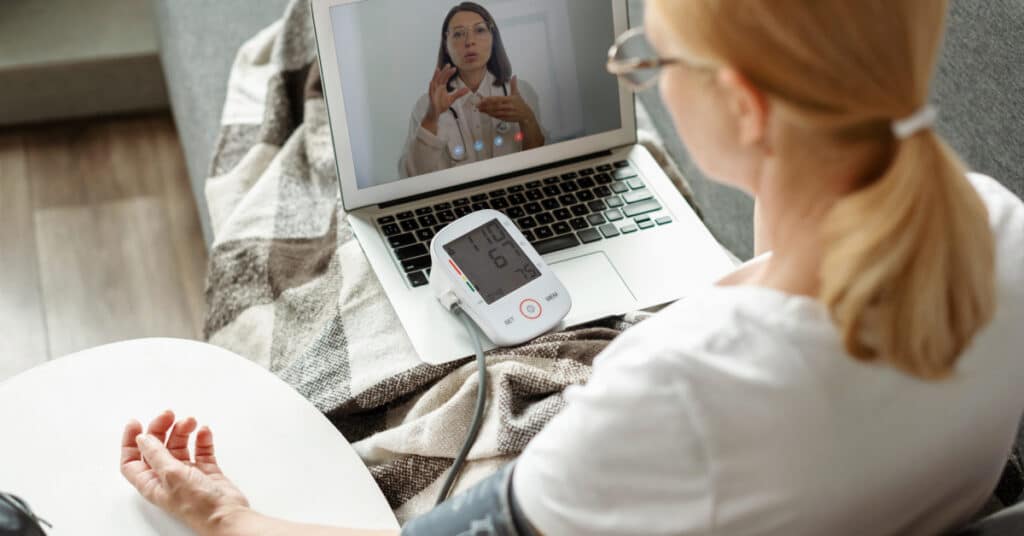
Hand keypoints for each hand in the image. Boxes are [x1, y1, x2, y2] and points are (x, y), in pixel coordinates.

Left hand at [120, 411, 249, 535]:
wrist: (226, 515)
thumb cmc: (197, 505)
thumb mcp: (170, 474)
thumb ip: (156, 453)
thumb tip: (143, 438)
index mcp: (152, 483)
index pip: (132, 460)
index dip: (130, 442)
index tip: (135, 423)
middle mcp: (167, 477)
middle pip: (157, 447)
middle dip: (160, 429)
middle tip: (169, 415)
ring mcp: (188, 474)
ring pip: (180, 445)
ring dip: (183, 431)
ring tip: (190, 422)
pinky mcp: (206, 471)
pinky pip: (201, 450)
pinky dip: (202, 439)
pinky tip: (204, 432)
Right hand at [425, 64, 470, 123]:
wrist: (435, 114)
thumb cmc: (441, 105)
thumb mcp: (452, 99)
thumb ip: (458, 93)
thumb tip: (467, 89)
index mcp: (441, 87)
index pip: (445, 78)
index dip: (449, 73)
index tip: (454, 68)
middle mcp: (437, 88)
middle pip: (440, 78)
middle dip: (444, 71)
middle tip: (448, 65)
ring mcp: (433, 93)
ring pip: (434, 82)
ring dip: (435, 76)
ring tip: (437, 70)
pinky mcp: (431, 98)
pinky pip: (430, 92)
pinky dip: (431, 87)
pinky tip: (431, 82)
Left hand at [476, 76, 535, 124]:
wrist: (526, 115)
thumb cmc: (520, 103)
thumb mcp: (517, 94)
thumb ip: (513, 85)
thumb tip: (514, 76)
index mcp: (510, 100)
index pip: (498, 99)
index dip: (490, 99)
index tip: (483, 99)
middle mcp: (508, 107)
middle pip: (495, 106)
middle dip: (486, 106)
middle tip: (478, 105)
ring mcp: (507, 113)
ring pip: (495, 112)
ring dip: (487, 111)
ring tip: (480, 109)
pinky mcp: (506, 119)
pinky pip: (498, 117)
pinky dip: (491, 115)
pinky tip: (486, 113)